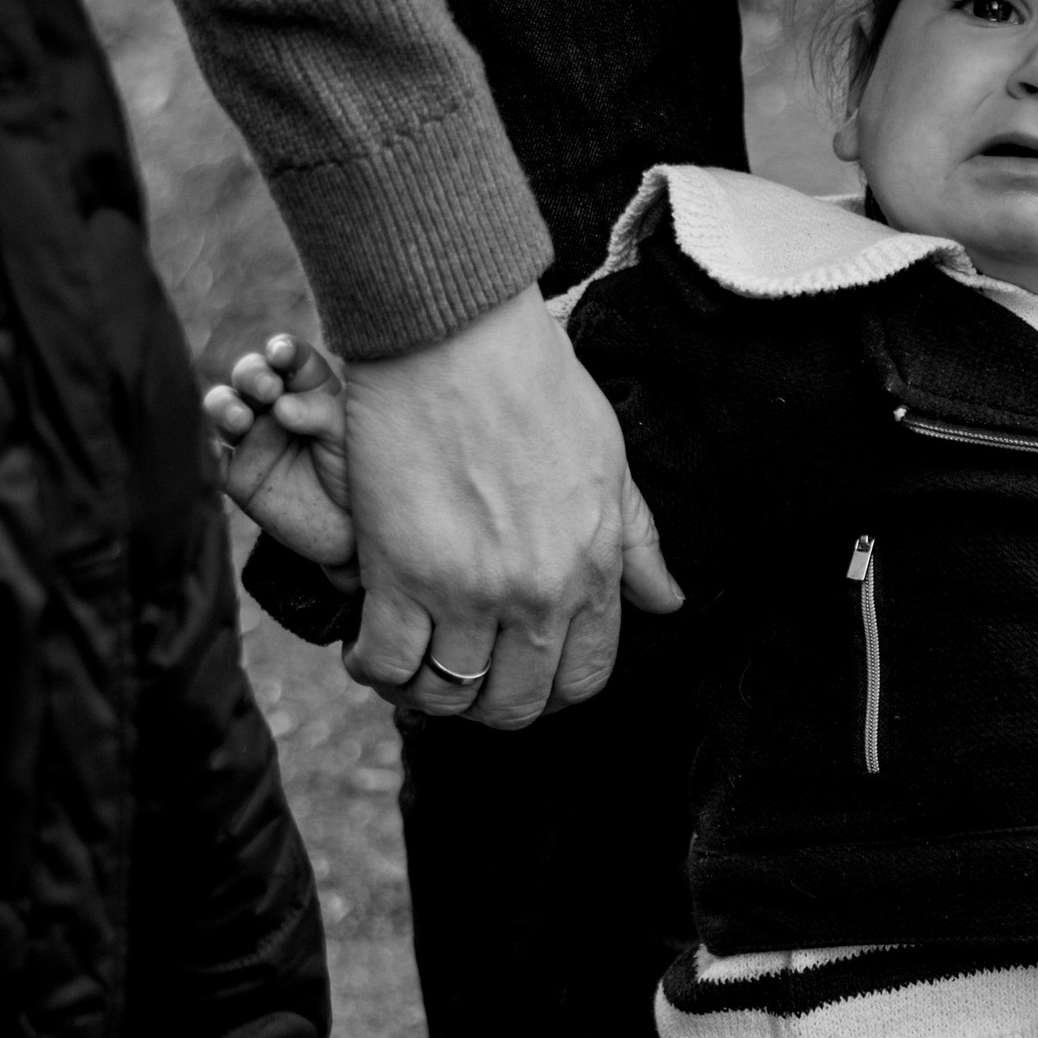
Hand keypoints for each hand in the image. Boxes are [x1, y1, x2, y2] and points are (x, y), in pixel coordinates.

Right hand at [205, 328, 358, 579]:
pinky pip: (211, 458)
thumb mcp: (348, 438)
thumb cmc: (357, 475)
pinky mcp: (235, 474)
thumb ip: (320, 414)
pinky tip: (209, 450)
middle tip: (267, 388)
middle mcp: (276, 407)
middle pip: (250, 375)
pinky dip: (202, 450)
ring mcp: (252, 439)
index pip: (292, 358)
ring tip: (240, 419)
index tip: (282, 353)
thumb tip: (281, 406)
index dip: (284, 350)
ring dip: (224, 406)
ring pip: (222, 407)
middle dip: (252, 374)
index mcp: (310, 389)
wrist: (351, 535)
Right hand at [340, 287, 681, 726]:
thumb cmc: (533, 382)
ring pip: (447, 696)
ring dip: (426, 692)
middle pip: (515, 704)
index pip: (584, 676)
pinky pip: (387, 664)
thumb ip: (635, 541)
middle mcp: (538, 593)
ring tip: (411, 659)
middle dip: (487, 701)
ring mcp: (469, 590)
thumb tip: (669, 602)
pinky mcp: (400, 574)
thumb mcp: (609, 460)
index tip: (518, 670)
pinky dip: (374, 667)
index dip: (550, 689)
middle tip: (458, 667)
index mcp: (593, 567)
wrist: (456, 333)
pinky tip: (369, 643)